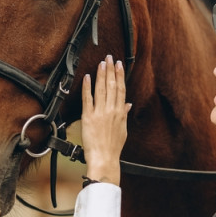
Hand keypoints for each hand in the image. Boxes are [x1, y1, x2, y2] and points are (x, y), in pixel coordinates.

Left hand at [81, 55, 130, 185]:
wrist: (104, 158)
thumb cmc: (113, 147)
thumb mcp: (123, 130)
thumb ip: (124, 115)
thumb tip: (128, 104)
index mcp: (120, 113)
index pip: (121, 89)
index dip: (120, 76)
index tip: (119, 65)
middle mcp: (111, 110)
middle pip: (112, 86)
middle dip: (110, 70)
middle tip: (109, 57)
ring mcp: (99, 113)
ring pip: (101, 89)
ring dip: (101, 75)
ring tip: (101, 63)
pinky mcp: (88, 118)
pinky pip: (87, 99)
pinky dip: (87, 87)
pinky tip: (87, 77)